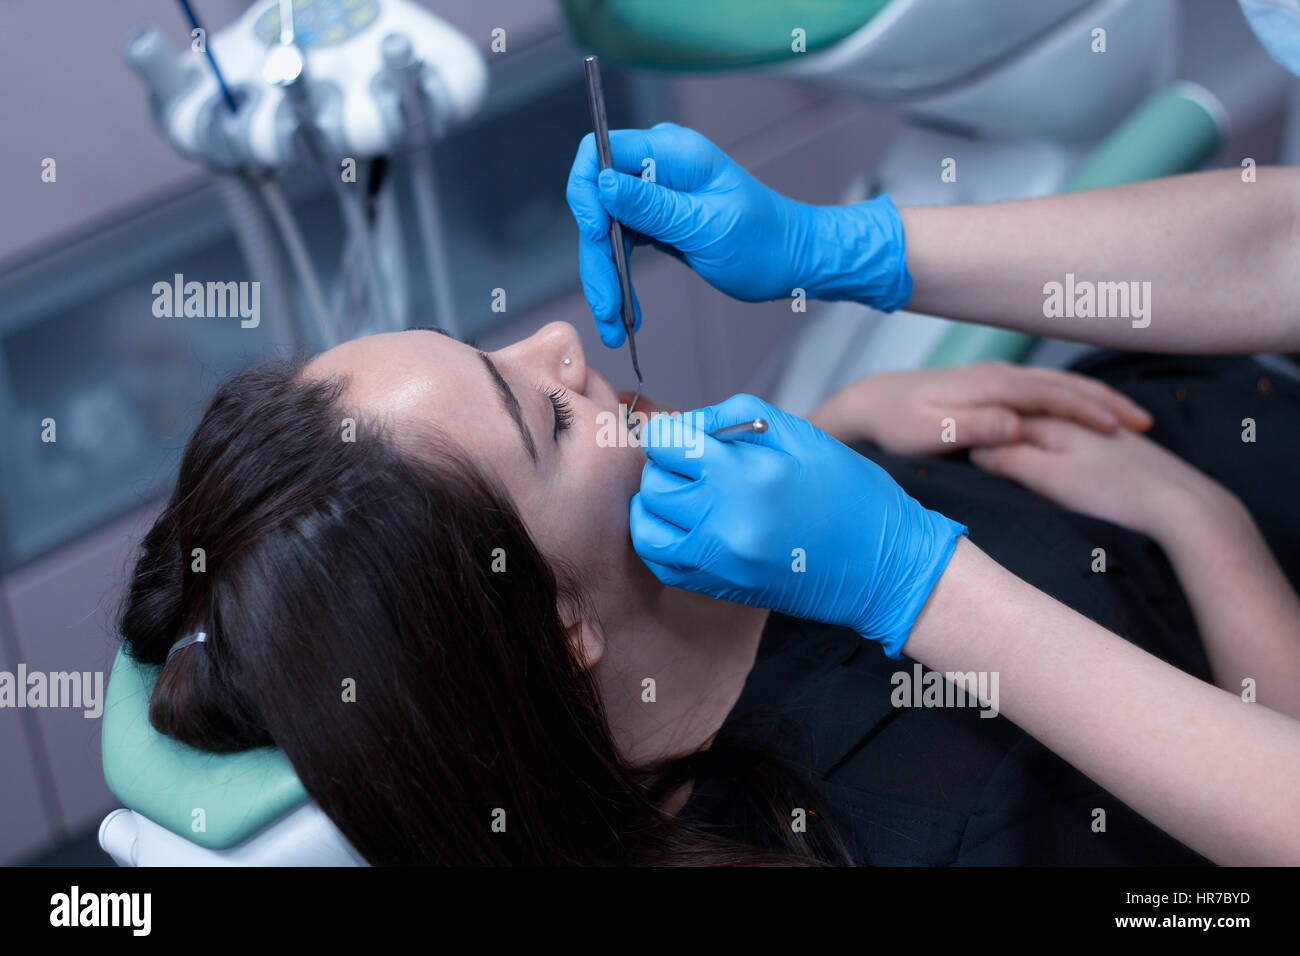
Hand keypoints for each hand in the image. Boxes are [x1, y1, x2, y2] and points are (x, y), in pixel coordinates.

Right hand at [566, 122, 911, 346]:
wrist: (790, 262)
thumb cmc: (763, 242)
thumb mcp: (706, 227)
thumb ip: (652, 205)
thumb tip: (602, 184)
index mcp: (672, 152)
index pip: (600, 151)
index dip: (587, 192)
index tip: (596, 236)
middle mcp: (658, 165)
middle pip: (596, 199)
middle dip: (596, 255)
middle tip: (606, 305)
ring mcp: (655, 192)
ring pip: (604, 228)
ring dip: (604, 275)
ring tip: (613, 322)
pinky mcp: (655, 218)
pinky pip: (620, 242)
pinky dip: (618, 276)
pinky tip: (623, 310)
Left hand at [629, 394, 965, 657]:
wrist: (883, 567)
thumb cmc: (849, 493)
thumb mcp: (801, 434)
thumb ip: (734, 418)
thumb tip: (687, 424)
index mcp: (749, 476)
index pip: (667, 445)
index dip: (670, 433)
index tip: (684, 435)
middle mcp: (726, 523)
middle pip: (654, 483)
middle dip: (666, 465)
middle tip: (694, 462)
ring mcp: (719, 562)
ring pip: (647, 524)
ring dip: (658, 502)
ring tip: (687, 493)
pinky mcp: (719, 587)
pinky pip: (661, 560)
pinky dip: (662, 537)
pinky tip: (687, 523)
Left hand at [810, 361, 1152, 455]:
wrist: (871, 402)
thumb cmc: (895, 424)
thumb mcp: (929, 432)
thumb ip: (973, 428)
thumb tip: (1016, 426)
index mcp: (989, 387)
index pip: (1050, 396)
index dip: (1087, 412)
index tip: (1121, 430)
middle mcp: (998, 376)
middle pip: (1064, 385)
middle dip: (1106, 401)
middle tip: (1145, 424)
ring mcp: (997, 377)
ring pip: (1058, 384)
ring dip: (1096, 398)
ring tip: (1132, 420)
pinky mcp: (994, 386)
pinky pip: (1045, 389)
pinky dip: (1075, 399)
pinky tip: (1091, 414)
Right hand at [969, 417, 1231, 539]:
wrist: (1181, 504)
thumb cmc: (1110, 493)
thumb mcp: (1048, 478)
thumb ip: (1009, 458)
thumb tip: (976, 448)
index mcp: (1053, 419)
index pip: (1003, 415)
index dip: (976, 428)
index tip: (952, 443)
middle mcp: (1076, 414)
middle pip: (1030, 410)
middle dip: (1003, 419)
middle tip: (968, 433)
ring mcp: (1101, 428)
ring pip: (1059, 417)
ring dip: (1036, 422)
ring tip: (1013, 433)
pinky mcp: (1123, 446)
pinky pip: (1082, 430)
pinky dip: (1064, 433)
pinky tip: (1065, 448)